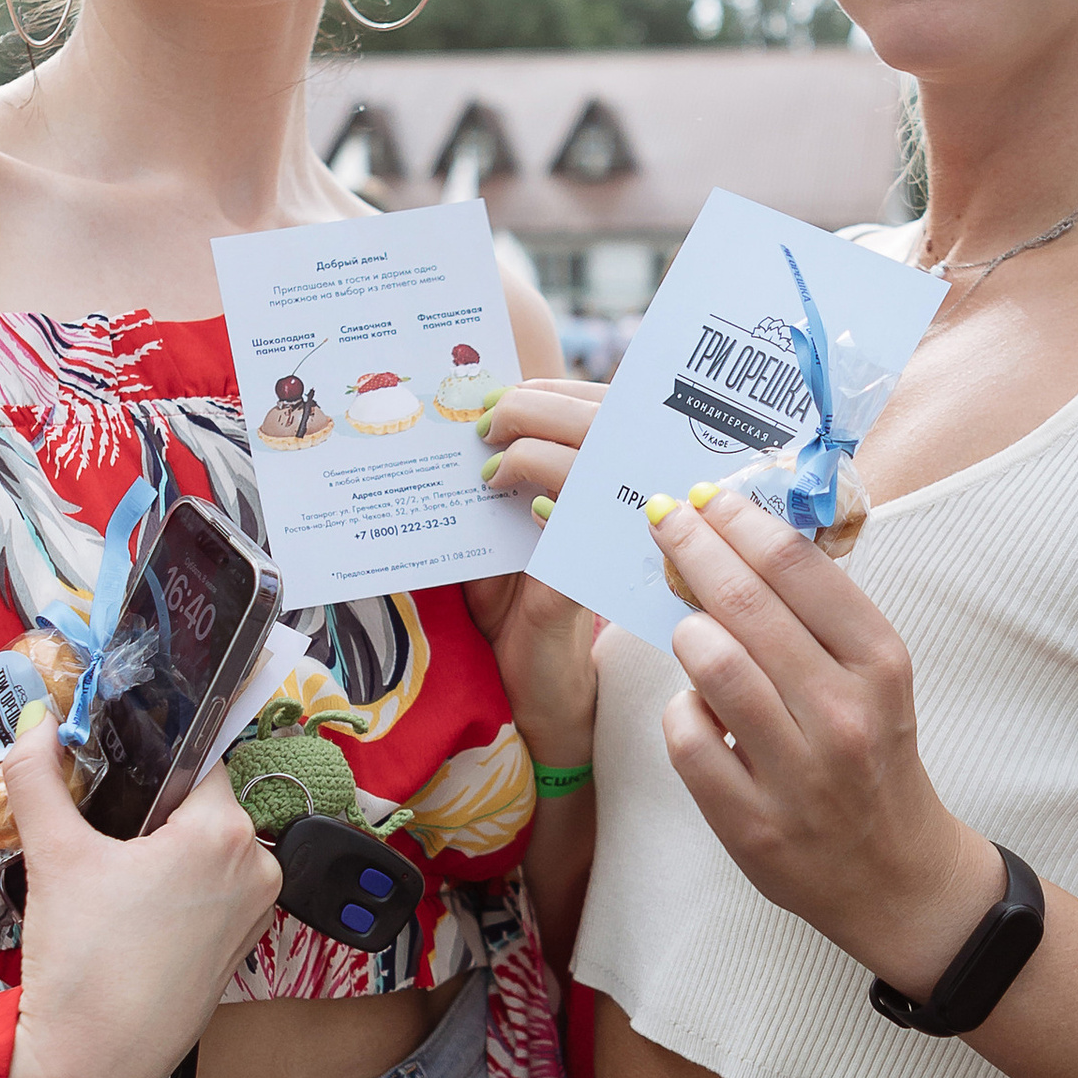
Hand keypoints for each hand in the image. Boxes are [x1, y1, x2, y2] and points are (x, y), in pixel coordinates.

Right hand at [3, 719, 281, 1077]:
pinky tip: (130, 911)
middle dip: (150, 808)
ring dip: (163, 850)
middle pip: (200, 805)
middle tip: (96, 828)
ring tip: (108, 875)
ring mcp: (256, 911)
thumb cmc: (83, 961)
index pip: (195, 758)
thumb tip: (34, 721)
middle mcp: (258, 865)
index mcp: (224, 830)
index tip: (110, 762)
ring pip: (206, 850)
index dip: (149, 755)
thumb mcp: (53, 854)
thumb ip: (38, 777)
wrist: (94, 1064)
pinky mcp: (243, 948)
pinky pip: (213, 893)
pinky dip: (178, 890)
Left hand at [466, 377, 606, 760]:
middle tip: (488, 419)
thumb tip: (462, 423)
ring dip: (533, 442)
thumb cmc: (516, 608)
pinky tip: (510, 496)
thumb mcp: (503, 534)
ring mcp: (605, 541)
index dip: (554, 387)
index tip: (507, 388)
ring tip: (491, 458)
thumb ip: (501, 485)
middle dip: (538, 404)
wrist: (533, 690)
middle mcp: (614, 508)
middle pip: (600, 421)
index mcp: (601, 488)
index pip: (598, 408)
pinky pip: (574, 518)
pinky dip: (541, 491)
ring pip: (590, 458)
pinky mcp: (582, 579)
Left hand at [638, 491, 1004, 999]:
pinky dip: (681, 712)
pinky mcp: (752, 825)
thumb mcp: (871, 676)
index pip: (797, 567)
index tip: (706, 496)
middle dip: (692, 548)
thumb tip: (737, 535)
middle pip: (744, 603)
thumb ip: (817, 614)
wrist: (894, 874)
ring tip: (690, 628)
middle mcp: (843, 713)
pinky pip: (687, 737)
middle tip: (663, 518)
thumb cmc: (871, 753)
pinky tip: (700, 712)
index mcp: (880, 663)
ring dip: (687, 632)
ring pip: (711, 665)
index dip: (739, 520)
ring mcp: (798, 773)